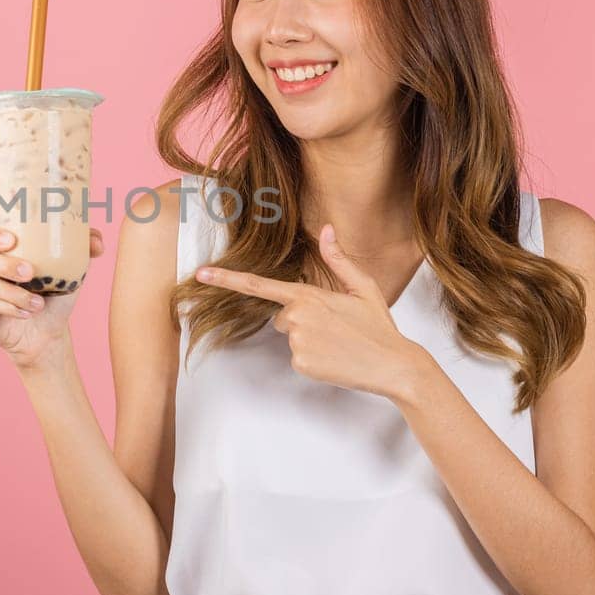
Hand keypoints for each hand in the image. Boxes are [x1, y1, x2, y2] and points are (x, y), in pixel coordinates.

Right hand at [0, 224, 105, 373]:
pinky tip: (27, 313)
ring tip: (37, 302)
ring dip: (13, 292)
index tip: (12, 239)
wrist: (48, 332)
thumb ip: (83, 249)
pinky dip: (9, 308)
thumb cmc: (53, 292)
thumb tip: (98, 240)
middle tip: (29, 271)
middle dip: (2, 262)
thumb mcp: (70, 269)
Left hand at [195, 222, 426, 400]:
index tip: (201, 274)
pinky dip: (313, 359)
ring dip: (309, 339)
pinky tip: (335, 358)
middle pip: (282, 316)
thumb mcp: (362, 287)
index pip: (259, 286)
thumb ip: (338, 259)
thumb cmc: (378, 325)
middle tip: (334, 327)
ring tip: (338, 342)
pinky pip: (297, 358)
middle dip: (302, 320)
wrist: (393, 364)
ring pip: (290, 337)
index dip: (226, 279)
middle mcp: (296, 317)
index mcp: (307, 295)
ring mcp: (297, 342)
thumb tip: (328, 229)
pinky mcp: (300, 364)